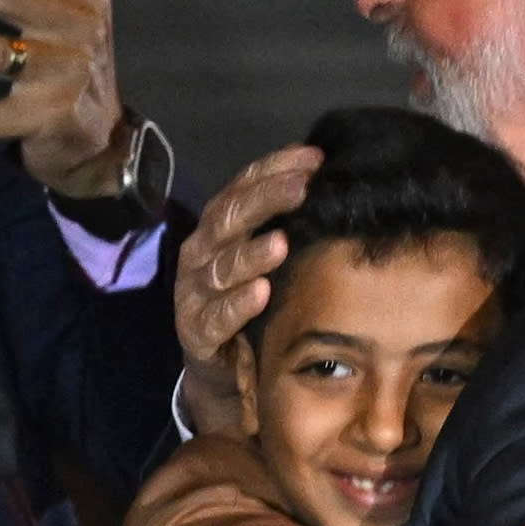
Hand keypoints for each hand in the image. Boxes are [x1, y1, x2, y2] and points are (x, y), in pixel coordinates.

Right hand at [172, 145, 322, 432]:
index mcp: (217, 227)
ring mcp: (194, 292)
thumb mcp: (262, 257)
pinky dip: (238, 304)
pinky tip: (262, 292)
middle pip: (229, 218)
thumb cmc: (248, 299)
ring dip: (251, 254)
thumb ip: (285, 224)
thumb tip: (330, 184)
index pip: (241, 187)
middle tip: (302, 189)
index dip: (274, 169)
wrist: (219, 367)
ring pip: (220, 267)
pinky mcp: (196, 331)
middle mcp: (200, 252)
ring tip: (281, 243)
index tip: (314, 158)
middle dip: (266, 200)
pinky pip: (217, 316)